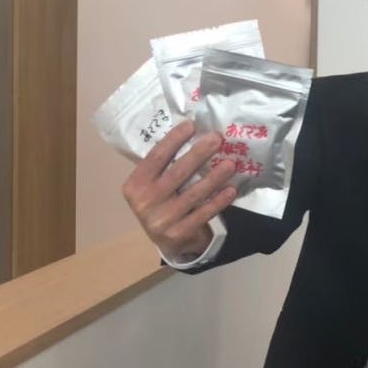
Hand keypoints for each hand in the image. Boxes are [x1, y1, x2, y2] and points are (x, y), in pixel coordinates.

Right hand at [121, 121, 238, 258]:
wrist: (169, 243)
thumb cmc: (164, 203)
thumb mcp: (154, 186)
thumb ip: (166, 167)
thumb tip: (194, 134)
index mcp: (135, 185)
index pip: (155, 158)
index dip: (173, 140)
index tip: (191, 125)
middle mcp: (145, 202)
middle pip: (176, 173)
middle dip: (198, 154)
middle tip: (217, 139)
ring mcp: (161, 220)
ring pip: (192, 194)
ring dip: (214, 177)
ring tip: (230, 163)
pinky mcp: (178, 234)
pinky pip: (203, 213)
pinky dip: (218, 201)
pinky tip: (231, 189)